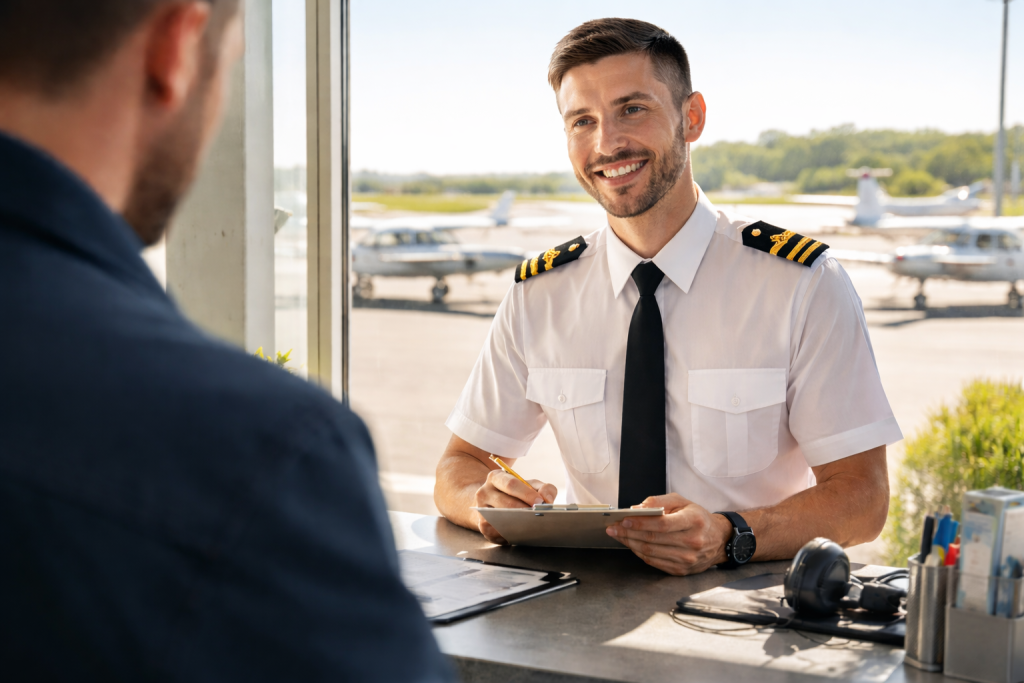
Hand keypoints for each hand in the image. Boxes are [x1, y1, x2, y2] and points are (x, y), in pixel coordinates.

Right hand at [473, 470, 556, 543]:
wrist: (492, 504)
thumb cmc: (515, 494)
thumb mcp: (529, 486)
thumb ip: (543, 488)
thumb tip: (547, 499)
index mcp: (496, 477)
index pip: (511, 484)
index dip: (527, 494)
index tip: (540, 502)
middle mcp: (484, 492)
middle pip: (507, 503)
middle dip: (525, 510)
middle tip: (539, 516)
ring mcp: (481, 510)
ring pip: (501, 518)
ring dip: (519, 523)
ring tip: (533, 524)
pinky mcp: (482, 526)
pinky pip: (498, 531)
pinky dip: (512, 532)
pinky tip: (522, 532)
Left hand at [605, 493, 732, 574]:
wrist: (719, 540)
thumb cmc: (698, 518)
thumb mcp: (682, 501)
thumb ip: (659, 502)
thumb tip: (637, 509)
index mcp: (693, 521)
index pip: (662, 524)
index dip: (640, 523)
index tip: (623, 520)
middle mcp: (692, 542)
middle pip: (653, 539)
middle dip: (628, 533)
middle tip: (613, 528)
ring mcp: (687, 559)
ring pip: (651, 552)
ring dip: (630, 544)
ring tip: (618, 536)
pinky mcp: (681, 570)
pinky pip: (654, 562)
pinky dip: (639, 553)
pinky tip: (631, 545)